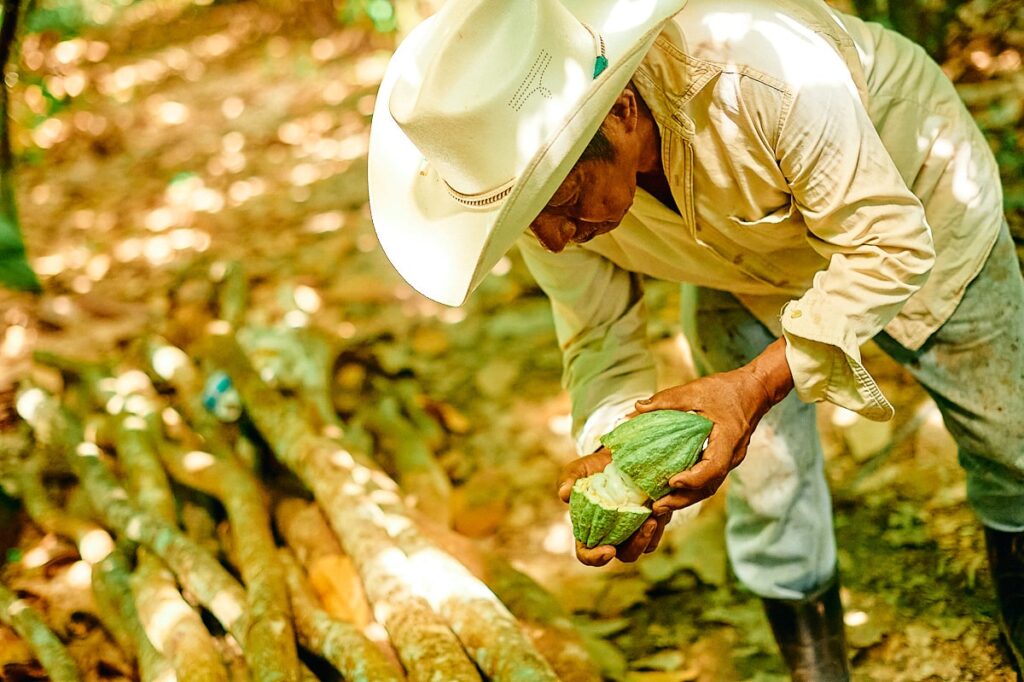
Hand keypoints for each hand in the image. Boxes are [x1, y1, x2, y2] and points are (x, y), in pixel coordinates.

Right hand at [557, 448, 671, 565]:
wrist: (617, 456)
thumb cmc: (593, 468)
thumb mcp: (577, 469)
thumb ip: (568, 479)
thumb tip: (564, 494)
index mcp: (588, 530)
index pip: (587, 554)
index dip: (595, 558)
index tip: (608, 550)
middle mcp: (610, 535)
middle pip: (623, 555)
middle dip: (635, 546)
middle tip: (645, 526)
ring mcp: (630, 530)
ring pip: (643, 548)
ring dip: (650, 536)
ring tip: (655, 516)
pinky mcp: (648, 521)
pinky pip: (657, 533)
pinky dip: (661, 524)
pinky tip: (661, 509)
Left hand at [635, 338, 793, 513]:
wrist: (755, 390)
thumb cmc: (727, 389)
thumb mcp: (695, 390)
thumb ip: (666, 400)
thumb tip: (637, 408)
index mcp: (728, 439)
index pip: (713, 468)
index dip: (692, 479)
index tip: (671, 481)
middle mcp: (732, 455)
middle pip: (709, 486)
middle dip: (683, 499)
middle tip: (657, 507)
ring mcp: (730, 459)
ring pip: (709, 486)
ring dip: (686, 498)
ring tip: (660, 505)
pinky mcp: (725, 458)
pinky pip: (709, 479)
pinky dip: (691, 487)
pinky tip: (672, 490)